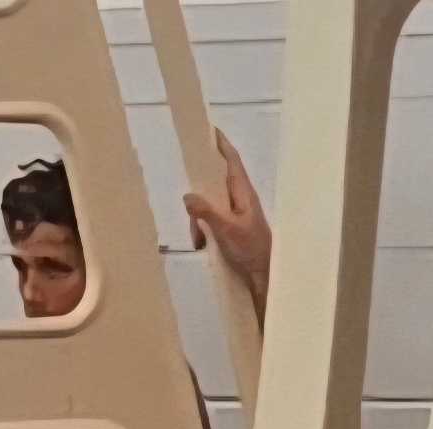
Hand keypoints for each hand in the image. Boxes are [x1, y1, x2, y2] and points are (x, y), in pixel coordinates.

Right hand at [184, 130, 271, 320]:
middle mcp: (240, 198)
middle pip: (216, 182)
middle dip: (200, 194)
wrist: (263, 275)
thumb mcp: (225, 230)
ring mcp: (237, 213)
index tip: (210, 130)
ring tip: (198, 240)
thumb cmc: (249, 249)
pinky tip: (202, 244)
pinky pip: (212, 219)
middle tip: (192, 212)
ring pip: (211, 204)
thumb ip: (206, 211)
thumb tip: (187, 196)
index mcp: (243, 192)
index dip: (222, 144)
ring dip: (199, 219)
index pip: (232, 160)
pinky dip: (204, 229)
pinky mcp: (233, 227)